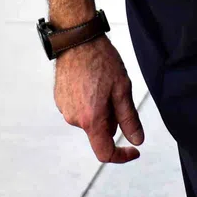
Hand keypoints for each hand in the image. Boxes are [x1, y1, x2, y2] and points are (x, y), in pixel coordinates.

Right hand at [53, 35, 144, 163]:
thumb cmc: (100, 60)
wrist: (77, 40)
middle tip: (119, 93)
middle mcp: (74, 119)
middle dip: (113, 120)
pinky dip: (90, 102)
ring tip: (105, 83)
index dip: (121, 156)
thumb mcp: (122, 89)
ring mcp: (64, 109)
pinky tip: (93, 81)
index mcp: (90, 119)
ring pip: (90, 120)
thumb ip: (129, 119)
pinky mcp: (60, 100)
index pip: (104, 152)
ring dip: (101, 110)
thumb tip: (136, 140)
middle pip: (99, 132)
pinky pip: (80, 109)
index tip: (133, 151)